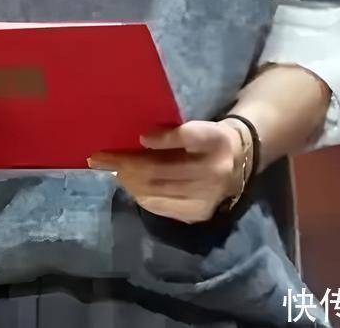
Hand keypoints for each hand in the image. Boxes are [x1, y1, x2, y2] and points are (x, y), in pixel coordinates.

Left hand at [88, 118, 249, 223]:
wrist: (240, 163)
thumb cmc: (209, 139)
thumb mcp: (196, 125)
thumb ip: (173, 132)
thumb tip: (142, 140)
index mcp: (214, 141)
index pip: (184, 138)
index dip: (159, 139)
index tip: (137, 137)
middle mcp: (213, 172)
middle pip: (161, 171)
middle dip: (126, 166)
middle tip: (100, 159)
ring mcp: (206, 199)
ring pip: (157, 192)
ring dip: (129, 182)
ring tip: (112, 171)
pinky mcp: (198, 214)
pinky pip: (162, 207)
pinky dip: (142, 196)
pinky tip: (130, 185)